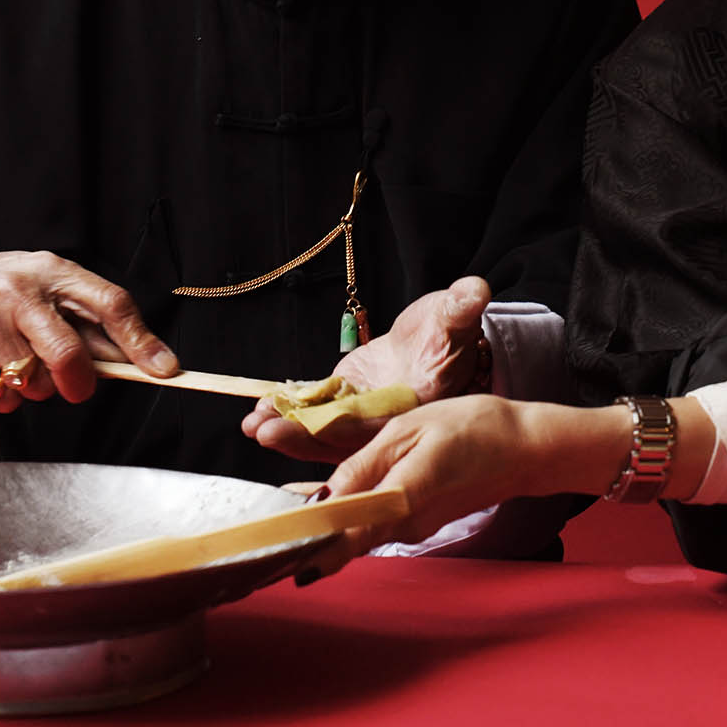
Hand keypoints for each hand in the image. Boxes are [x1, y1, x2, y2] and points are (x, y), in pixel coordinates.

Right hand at [0, 250, 177, 412]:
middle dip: (80, 382)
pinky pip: (1, 398)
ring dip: (37, 388)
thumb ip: (91, 321)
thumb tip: (144, 361)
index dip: (140, 341)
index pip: (109, 303)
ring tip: (20, 363)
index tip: (165, 370)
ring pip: (36, 384)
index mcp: (51, 271)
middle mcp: (17, 293)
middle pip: (69, 354)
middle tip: (76, 386)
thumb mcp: (46, 288)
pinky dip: (5, 397)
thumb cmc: (1, 291)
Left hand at [241, 276, 491, 462]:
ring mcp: (365, 413)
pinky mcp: (348, 402)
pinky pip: (317, 412)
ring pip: (325, 428)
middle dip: (302, 436)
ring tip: (253, 423)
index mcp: (416, 406)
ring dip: (290, 429)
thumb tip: (473, 291)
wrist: (442, 340)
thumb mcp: (456, 317)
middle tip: (264, 431)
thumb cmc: (452, 330)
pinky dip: (291, 411)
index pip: (379, 424)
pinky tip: (262, 408)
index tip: (310, 426)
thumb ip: (461, 308)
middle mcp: (388, 419)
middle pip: (344, 436)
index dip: (344, 427)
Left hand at [302, 395, 623, 572]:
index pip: (345, 536)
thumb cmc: (472, 429)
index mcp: (400, 497)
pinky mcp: (417, 522)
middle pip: (343, 536)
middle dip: (306, 531)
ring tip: (284, 503)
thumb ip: (365, 465)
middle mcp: (403, 524)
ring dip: (325, 518)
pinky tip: (325, 495)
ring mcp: (411, 527)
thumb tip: (325, 499)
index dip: (307, 548)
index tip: (274, 554)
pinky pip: (373, 521)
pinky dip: (349, 511)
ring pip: (356, 528)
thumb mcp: (411, 430)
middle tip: (264, 525)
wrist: (523, 449)